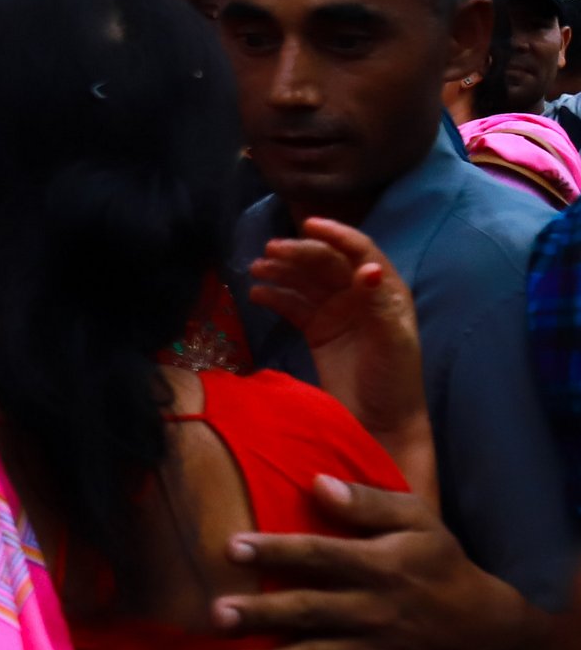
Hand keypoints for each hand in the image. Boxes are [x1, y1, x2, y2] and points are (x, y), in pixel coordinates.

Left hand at [213, 477, 546, 649]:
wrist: (481, 629)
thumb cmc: (438, 563)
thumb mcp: (418, 520)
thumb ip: (368, 502)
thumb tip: (318, 482)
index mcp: (377, 566)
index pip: (319, 556)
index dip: (276, 551)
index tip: (231, 547)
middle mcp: (370, 610)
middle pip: (309, 611)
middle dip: (263, 614)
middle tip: (217, 615)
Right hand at [245, 220, 433, 506]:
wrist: (380, 425)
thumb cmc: (393, 381)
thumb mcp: (391, 341)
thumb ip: (377, 303)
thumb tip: (367, 268)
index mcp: (385, 291)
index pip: (360, 252)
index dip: (336, 235)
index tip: (307, 224)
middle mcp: (361, 296)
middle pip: (326, 263)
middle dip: (298, 253)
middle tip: (269, 252)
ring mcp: (338, 313)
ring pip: (306, 281)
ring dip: (282, 271)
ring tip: (255, 269)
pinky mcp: (318, 331)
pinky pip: (293, 306)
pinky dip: (275, 296)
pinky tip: (256, 294)